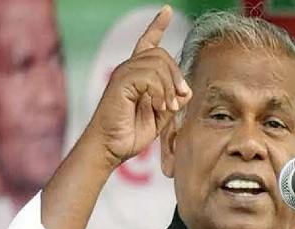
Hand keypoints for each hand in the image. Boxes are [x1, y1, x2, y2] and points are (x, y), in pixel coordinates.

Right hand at [89, 5, 191, 166]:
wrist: (109, 149)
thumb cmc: (128, 135)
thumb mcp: (159, 117)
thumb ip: (172, 101)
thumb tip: (186, 90)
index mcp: (137, 75)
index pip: (147, 43)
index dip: (157, 25)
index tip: (167, 11)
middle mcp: (128, 69)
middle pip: (162, 54)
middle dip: (177, 76)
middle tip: (178, 99)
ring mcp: (123, 74)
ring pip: (158, 64)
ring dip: (169, 87)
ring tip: (167, 107)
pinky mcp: (121, 83)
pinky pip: (149, 76)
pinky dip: (160, 92)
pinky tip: (158, 106)